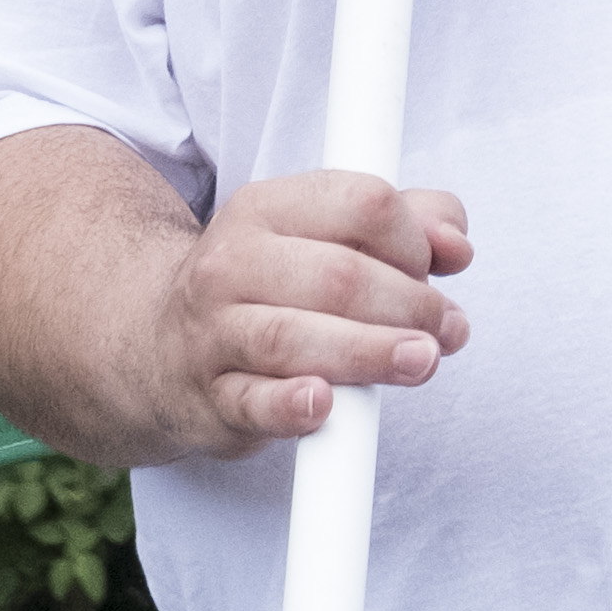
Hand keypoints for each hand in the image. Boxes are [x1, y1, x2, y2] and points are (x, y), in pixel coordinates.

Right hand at [152, 167, 476, 455]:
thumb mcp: (327, 234)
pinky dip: (290, 406)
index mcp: (268, 208)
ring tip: (420, 361)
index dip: (414, 241)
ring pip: (294, 337)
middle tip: (448, 331)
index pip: (362, 204)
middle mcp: (232, 264)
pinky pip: (251, 403)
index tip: (434, 272)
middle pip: (338, 276)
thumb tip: (455, 243)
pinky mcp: (207, 399)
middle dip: (409, 304)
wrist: (156, 348)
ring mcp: (212, 333)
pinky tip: (325, 404)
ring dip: (370, 353)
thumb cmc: (271, 287)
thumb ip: (408, 222)